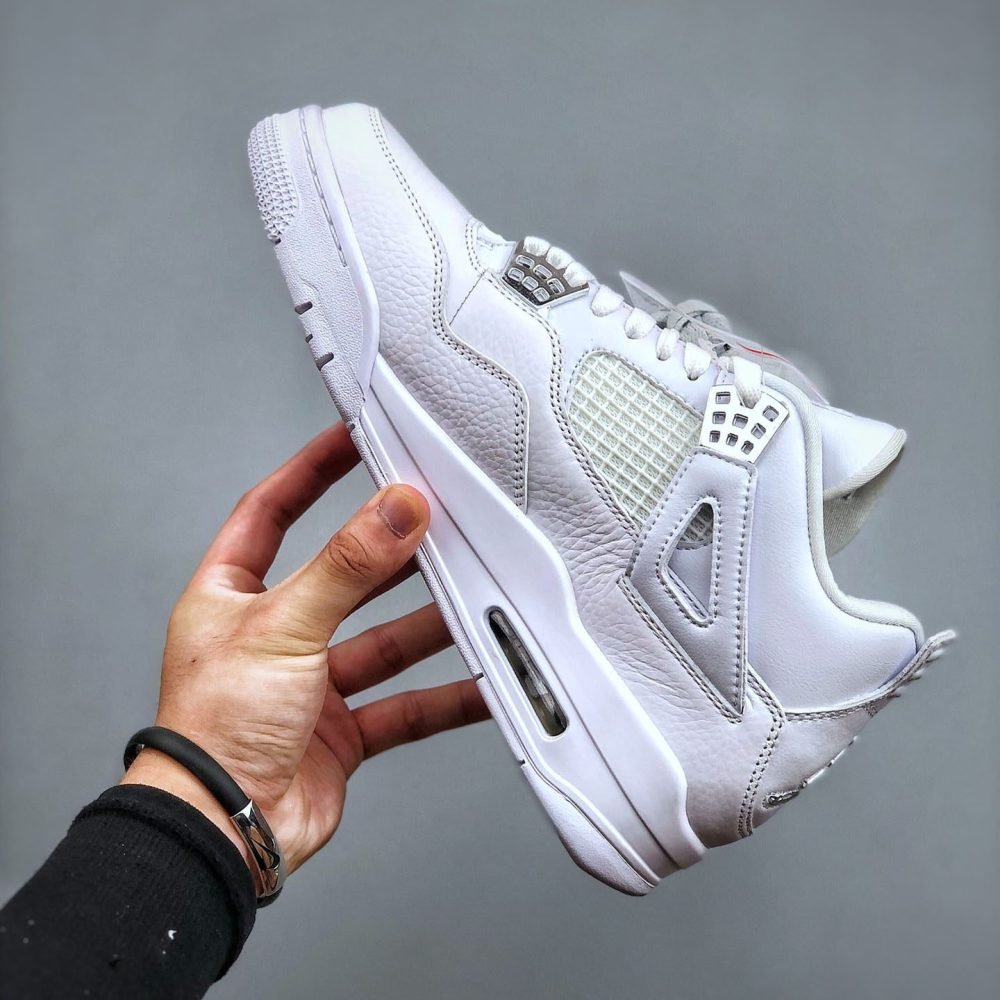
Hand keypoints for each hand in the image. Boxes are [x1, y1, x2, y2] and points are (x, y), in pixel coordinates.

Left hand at [122, 424, 487, 875]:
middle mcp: (272, 635)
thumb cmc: (213, 731)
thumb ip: (347, 566)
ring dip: (429, 624)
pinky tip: (481, 683)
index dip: (310, 472)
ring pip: (383, 641)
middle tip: (440, 521)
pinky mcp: (341, 732)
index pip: (271, 512)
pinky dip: (443, 696)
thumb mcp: (283, 626)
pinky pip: (404, 704)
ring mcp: (309, 685)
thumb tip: (396, 509)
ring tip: (476, 597)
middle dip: (392, 554)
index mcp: (232, 597)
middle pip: (344, 577)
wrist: (223, 833)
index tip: (353, 440)